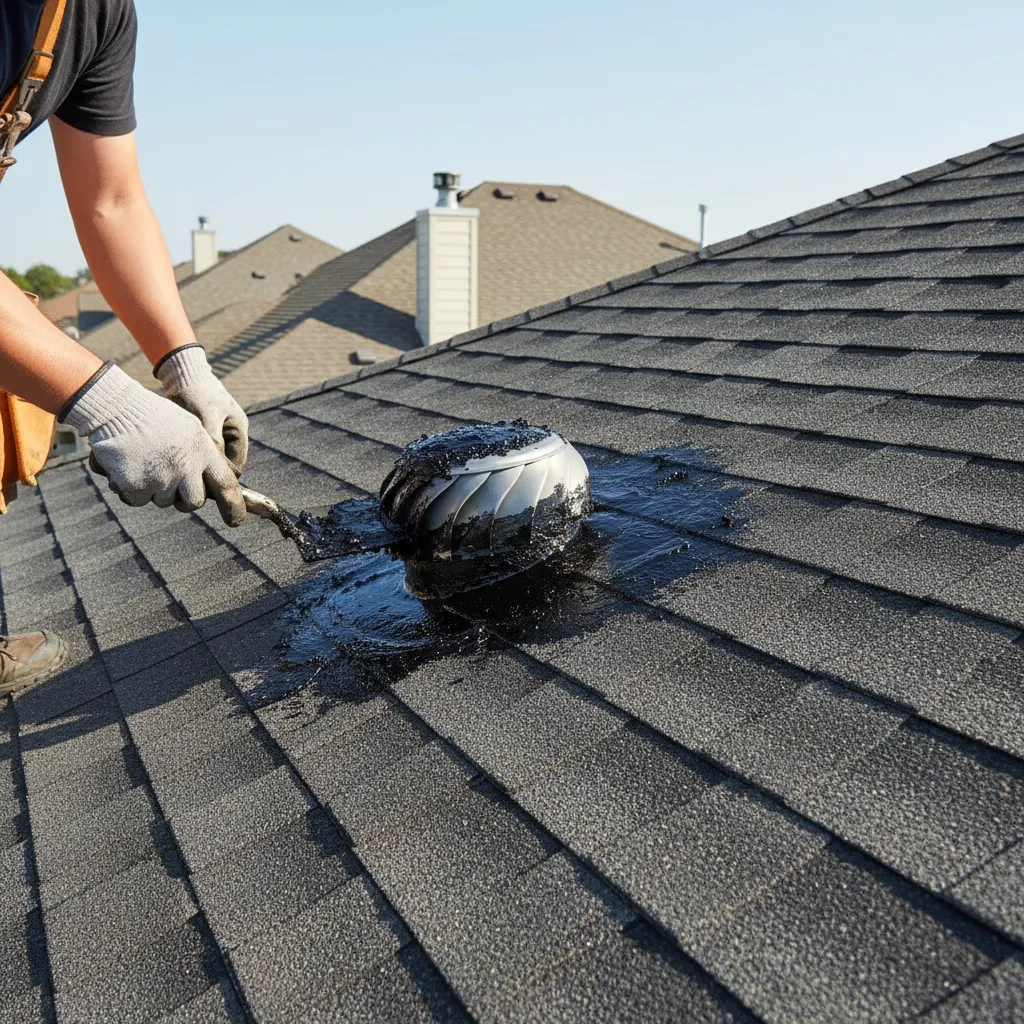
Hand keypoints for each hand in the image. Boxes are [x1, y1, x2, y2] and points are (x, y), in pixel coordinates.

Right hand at [61, 362, 245, 525]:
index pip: (226, 484)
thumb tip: (212, 485)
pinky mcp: (137, 487)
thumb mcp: (188, 428)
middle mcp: (186, 467)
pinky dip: (130, 490)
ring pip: (164, 501)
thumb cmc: (152, 416)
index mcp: (203, 450)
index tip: (236, 522)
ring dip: (154, 490)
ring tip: (143, 462)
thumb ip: (202, 455)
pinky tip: (125, 468)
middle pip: (194, 502)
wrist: (116, 408)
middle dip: (184, 500)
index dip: (234, 506)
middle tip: (170, 485)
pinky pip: (138, 501)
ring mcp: (162, 478)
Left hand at [155, 345, 247, 474]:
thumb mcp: (207, 416)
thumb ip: (214, 441)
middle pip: (222, 465)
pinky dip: (187, 458)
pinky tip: (173, 464)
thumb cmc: (197, 391)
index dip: (223, 477)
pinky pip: (196, 452)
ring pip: (208, 461)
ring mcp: (215, 433)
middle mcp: (229, 434)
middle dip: (208, 474)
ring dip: (196, 467)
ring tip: (180, 475)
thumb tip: (217, 466)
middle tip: (190, 484)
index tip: (204, 486)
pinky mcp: (199, 432)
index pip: (236, 465)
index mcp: (238, 430)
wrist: (180, 371)